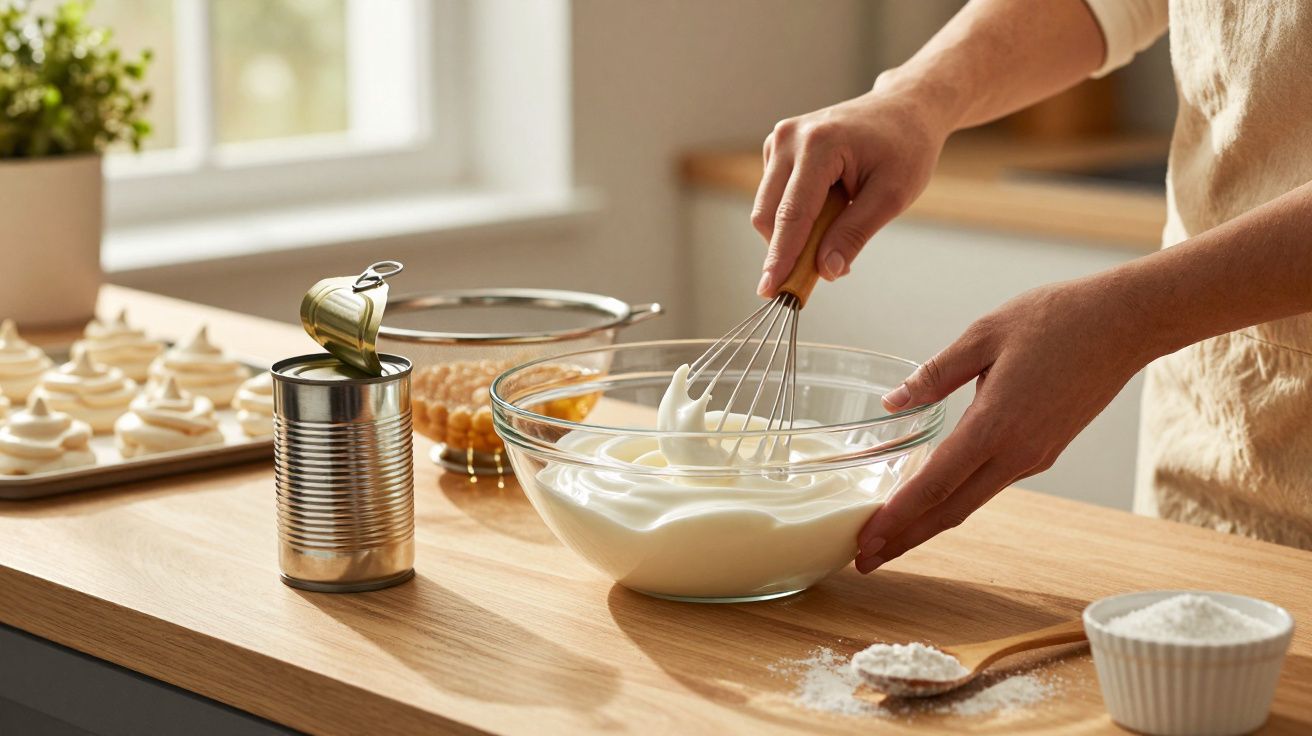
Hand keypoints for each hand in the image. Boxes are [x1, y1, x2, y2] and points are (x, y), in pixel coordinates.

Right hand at [754, 82, 950, 296]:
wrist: (905, 109)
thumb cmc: (905, 147)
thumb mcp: (892, 196)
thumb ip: (855, 234)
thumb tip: (825, 271)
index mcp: (819, 144)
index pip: (791, 214)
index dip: (780, 258)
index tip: (770, 291)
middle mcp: (789, 139)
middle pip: (768, 215)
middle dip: (785, 251)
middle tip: (813, 278)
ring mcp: (779, 141)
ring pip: (767, 209)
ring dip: (794, 233)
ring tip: (838, 227)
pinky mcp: (777, 150)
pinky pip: (774, 198)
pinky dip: (795, 218)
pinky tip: (829, 209)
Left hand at [854, 275, 1157, 572]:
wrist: (1128, 322)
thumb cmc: (1058, 318)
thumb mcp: (984, 334)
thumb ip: (936, 374)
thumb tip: (892, 402)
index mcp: (996, 424)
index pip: (936, 485)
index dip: (898, 516)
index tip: (866, 539)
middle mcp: (1017, 452)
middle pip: (951, 511)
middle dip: (905, 539)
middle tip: (865, 560)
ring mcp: (1035, 457)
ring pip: (971, 501)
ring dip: (928, 522)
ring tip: (889, 536)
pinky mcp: (1045, 451)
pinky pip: (991, 483)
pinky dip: (956, 498)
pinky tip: (932, 497)